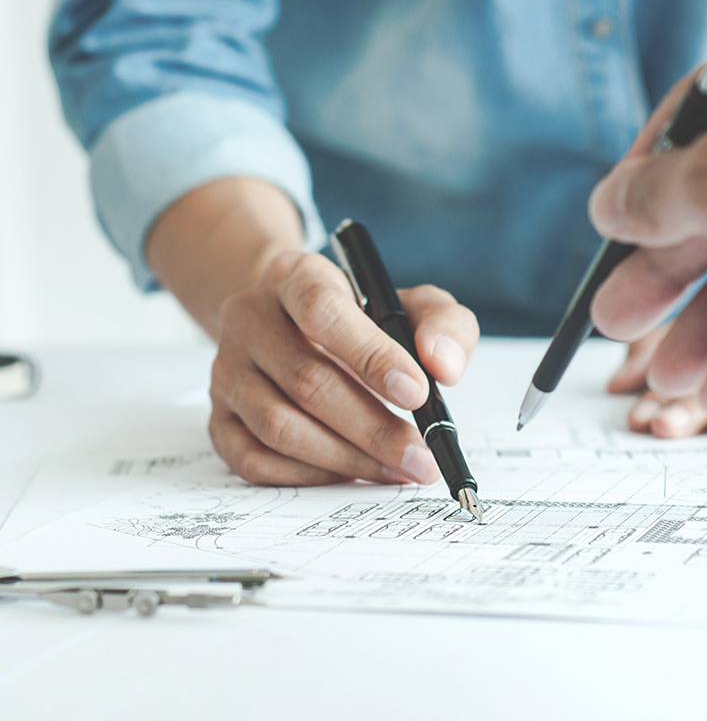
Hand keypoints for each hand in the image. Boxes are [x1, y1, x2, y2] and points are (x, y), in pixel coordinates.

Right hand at [208, 251, 478, 485]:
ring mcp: (226, 370)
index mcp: (295, 276)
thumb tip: (443, 368)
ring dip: (347, 457)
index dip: (370, 356)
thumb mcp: (412, 304)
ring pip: (279, 425)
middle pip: (306, 379)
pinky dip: (309, 474)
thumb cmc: (362, 318)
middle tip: (421, 456)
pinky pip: (254, 459)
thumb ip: (444, 324)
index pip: (321, 309)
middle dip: (373, 428)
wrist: (293, 323)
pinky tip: (351, 472)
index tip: (417, 393)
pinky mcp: (218, 417)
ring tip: (397, 469)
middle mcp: (249, 318)